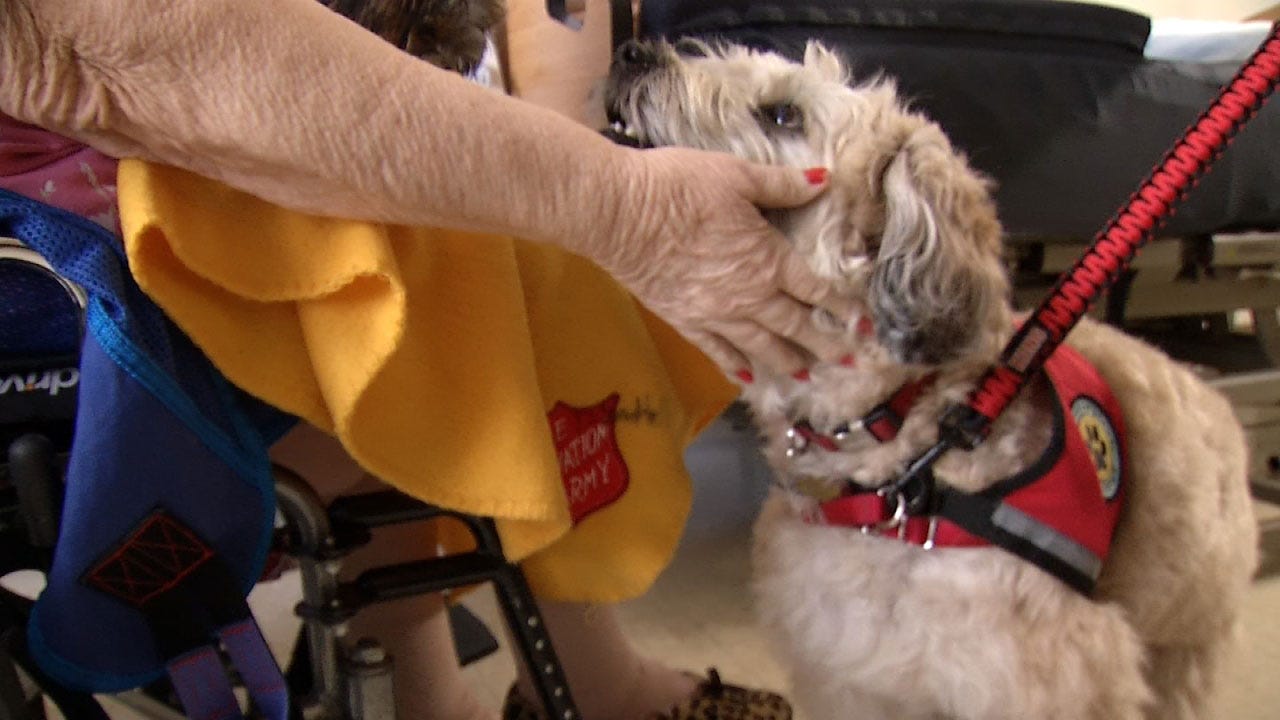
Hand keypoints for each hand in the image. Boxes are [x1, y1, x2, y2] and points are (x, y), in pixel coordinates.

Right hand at [591, 147, 855, 378]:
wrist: (620, 214)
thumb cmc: (678, 187)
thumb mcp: (737, 175)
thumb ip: (783, 184)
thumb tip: (824, 181)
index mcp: (768, 258)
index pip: (814, 289)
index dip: (842, 308)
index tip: (862, 325)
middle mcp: (748, 295)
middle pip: (793, 325)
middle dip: (823, 345)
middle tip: (846, 362)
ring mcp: (715, 313)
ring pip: (760, 346)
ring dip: (785, 362)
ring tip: (804, 376)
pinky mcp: (684, 320)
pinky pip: (717, 351)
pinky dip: (735, 366)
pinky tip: (747, 377)